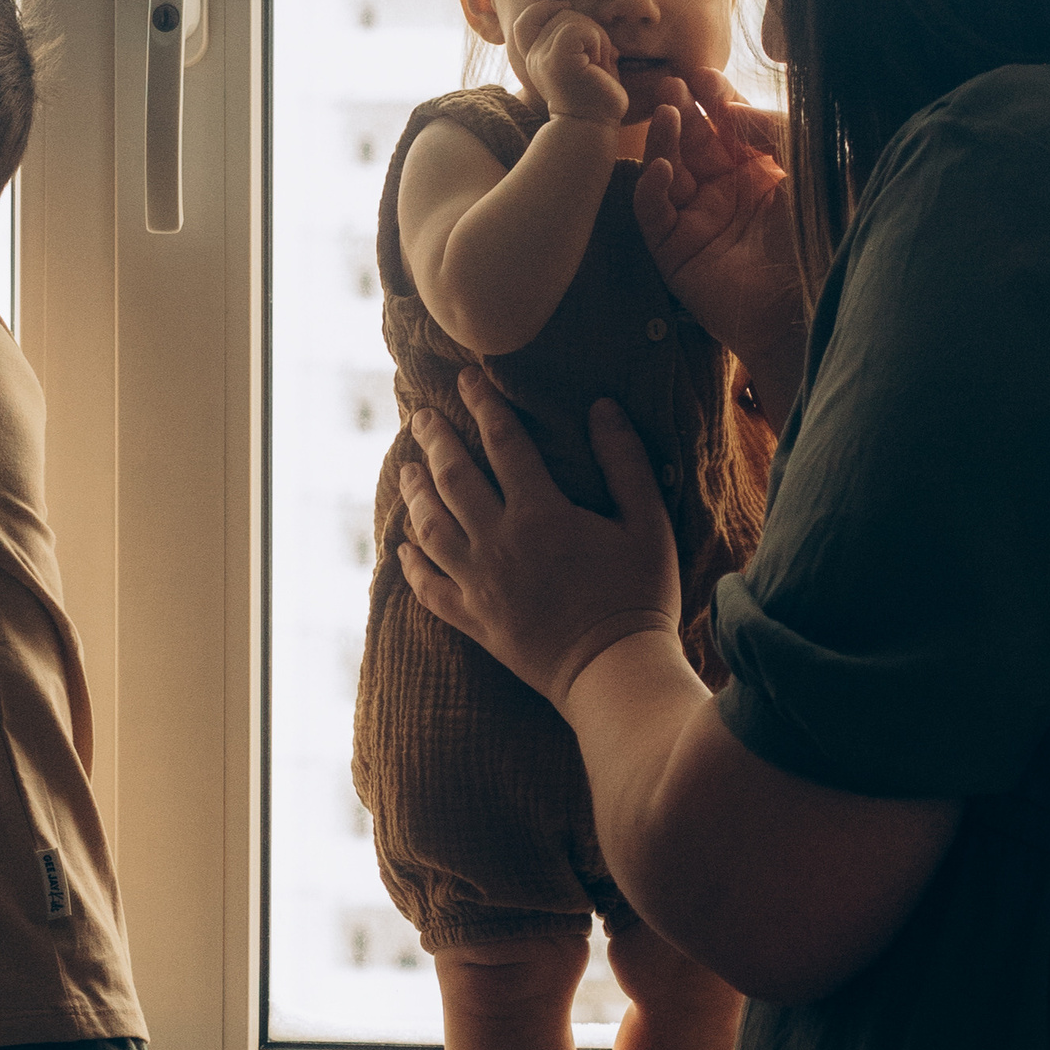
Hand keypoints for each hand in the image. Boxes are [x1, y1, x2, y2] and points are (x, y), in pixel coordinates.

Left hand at [395, 368, 679, 709]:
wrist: (614, 672)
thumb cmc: (640, 596)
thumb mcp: (647, 524)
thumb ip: (625, 463)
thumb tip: (603, 407)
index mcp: (541, 513)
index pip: (503, 442)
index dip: (482, 405)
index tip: (465, 378)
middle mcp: (499, 542)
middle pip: (453, 478)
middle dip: (434, 440)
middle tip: (421, 415)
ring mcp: (478, 583)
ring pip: (430, 527)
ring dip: (414, 493)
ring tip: (406, 468)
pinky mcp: (473, 620)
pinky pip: (428, 588)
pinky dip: (411, 564)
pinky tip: (402, 547)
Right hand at [510, 0, 628, 127]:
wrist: (592, 125)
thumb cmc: (594, 94)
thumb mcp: (581, 59)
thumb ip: (574, 36)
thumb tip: (576, 11)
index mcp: (535, 57)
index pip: (526, 20)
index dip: (544, 7)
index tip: (566, 8)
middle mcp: (533, 56)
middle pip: (560, 13)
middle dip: (587, 27)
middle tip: (596, 58)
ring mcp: (542, 58)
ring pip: (572, 18)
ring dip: (596, 37)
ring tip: (597, 64)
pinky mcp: (556, 60)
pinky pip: (578, 29)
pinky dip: (596, 41)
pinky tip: (597, 63)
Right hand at [633, 67, 805, 369]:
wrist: (813, 306)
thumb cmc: (821, 237)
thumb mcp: (808, 168)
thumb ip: (774, 130)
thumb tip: (730, 108)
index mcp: (760, 173)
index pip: (728, 127)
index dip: (715, 99)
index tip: (702, 74)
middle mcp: (726, 194)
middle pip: (693, 143)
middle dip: (683, 111)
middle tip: (672, 84)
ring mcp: (698, 222)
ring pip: (667, 172)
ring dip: (664, 141)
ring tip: (668, 115)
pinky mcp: (676, 253)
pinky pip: (653, 214)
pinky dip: (650, 189)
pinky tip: (661, 168)